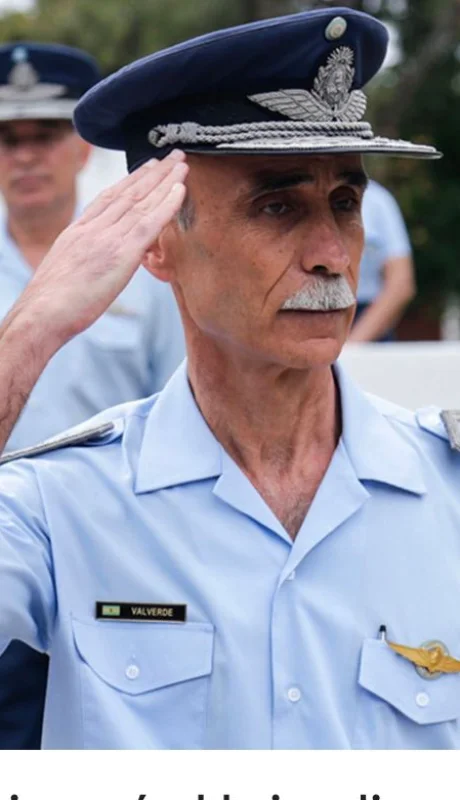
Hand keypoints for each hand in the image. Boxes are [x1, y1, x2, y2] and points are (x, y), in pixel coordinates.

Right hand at [15, 149, 187, 346]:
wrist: (42, 313)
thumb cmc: (50, 305)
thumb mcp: (65, 271)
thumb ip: (83, 260)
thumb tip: (95, 265)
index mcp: (77, 231)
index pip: (108, 198)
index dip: (130, 181)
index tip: (145, 168)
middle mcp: (93, 228)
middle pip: (127, 192)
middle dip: (152, 172)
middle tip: (171, 155)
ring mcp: (107, 238)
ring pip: (141, 201)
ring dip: (164, 180)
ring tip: (181, 163)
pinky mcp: (122, 254)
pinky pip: (149, 223)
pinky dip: (167, 203)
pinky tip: (180, 189)